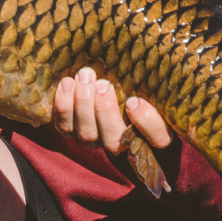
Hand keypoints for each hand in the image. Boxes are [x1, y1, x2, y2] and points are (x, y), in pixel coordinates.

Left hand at [52, 67, 171, 154]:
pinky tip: (66, 83)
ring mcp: (93, 139)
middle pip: (113, 140)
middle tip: (102, 83)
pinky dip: (63, 105)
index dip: (147, 123)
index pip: (158, 140)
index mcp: (150, 133)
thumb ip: (155, 91)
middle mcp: (120, 143)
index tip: (134, 101)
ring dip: (83, 104)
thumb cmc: (132, 89)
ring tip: (84, 77)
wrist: (100, 90)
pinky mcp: (71, 130)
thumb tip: (149, 88)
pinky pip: (63, 125)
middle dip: (105, 110)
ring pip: (86, 133)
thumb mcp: (150, 89)